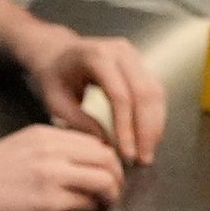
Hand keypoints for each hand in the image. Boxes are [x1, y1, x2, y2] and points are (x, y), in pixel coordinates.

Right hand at [0, 124, 125, 210]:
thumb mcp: (19, 149)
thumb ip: (49, 152)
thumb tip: (79, 169)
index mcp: (45, 134)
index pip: (94, 141)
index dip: (107, 160)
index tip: (106, 175)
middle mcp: (51, 148)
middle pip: (107, 157)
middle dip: (117, 177)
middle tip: (112, 193)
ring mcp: (50, 173)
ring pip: (104, 178)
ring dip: (111, 195)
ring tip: (104, 206)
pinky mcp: (46, 199)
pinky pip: (86, 202)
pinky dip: (92, 209)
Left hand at [26, 30, 164, 164]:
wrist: (58, 53)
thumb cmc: (54, 76)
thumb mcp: (55, 101)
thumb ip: (79, 121)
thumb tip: (107, 144)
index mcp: (96, 56)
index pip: (120, 95)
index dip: (126, 127)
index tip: (126, 154)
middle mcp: (120, 51)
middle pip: (144, 94)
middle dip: (146, 130)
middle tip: (143, 159)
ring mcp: (133, 56)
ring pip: (155, 93)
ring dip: (155, 126)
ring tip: (147, 153)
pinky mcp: (140, 64)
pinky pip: (155, 92)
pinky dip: (155, 117)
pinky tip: (149, 138)